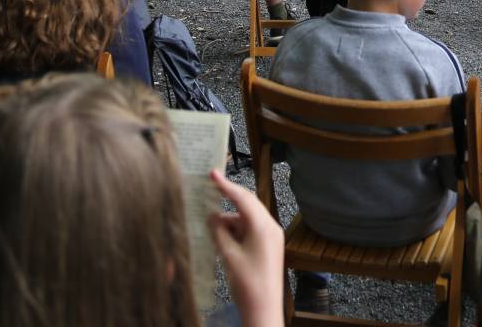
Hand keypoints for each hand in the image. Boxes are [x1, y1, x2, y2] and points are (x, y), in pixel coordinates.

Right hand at [207, 168, 284, 326]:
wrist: (264, 308)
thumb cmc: (248, 283)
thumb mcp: (228, 255)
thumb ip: (219, 232)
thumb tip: (213, 217)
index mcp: (263, 226)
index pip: (243, 198)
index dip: (226, 185)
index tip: (213, 173)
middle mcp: (270, 227)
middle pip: (247, 205)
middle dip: (228, 199)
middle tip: (210, 190)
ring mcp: (271, 237)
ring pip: (247, 218)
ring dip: (230, 219)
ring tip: (210, 225)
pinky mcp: (268, 246)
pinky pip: (250, 230)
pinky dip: (236, 230)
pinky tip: (221, 236)